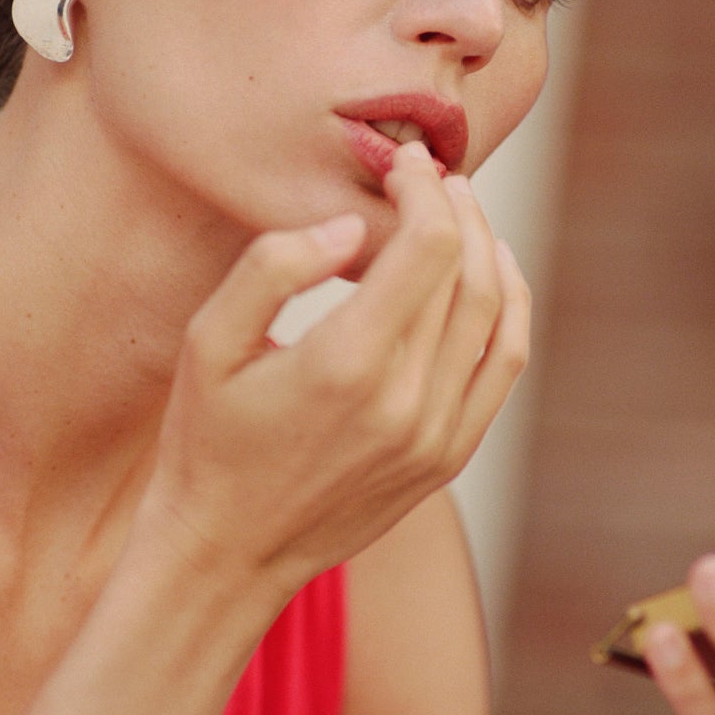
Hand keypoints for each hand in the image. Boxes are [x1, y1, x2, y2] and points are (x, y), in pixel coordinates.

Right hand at [126, 147, 532, 622]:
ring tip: (458, 212)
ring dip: (486, 249)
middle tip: (428, 173)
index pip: (427, 246)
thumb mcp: (206, 343)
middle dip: (454, 207)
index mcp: (346, 363)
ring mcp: (437, 434)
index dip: (423, 189)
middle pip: (468, 271)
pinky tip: (490, 275)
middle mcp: (406, 400)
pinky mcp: (448, 457)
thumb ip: (271, 269)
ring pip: (496, 314)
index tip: (402, 161)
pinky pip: (504, 366)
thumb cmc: (205, 441)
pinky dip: (509, 308)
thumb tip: (349, 228)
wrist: (227, 553)